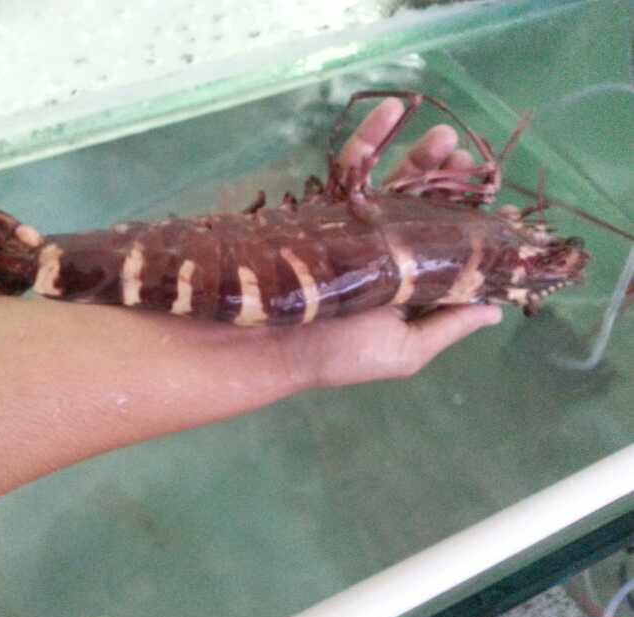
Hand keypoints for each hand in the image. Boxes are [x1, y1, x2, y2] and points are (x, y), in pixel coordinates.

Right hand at [283, 97, 501, 386]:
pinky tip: (390, 111)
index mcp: (412, 287)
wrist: (266, 343)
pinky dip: (369, 139)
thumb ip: (448, 327)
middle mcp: (389, 255)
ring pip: (394, 184)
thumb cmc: (339, 352)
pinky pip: (350, 171)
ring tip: (444, 136)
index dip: (479, 228)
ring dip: (420, 156)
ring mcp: (357, 230)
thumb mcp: (403, 351)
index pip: (454, 252)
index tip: (504, 208)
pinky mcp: (326, 210)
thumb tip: (497, 310)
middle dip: (451, 183)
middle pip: (428, 211)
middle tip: (469, 160)